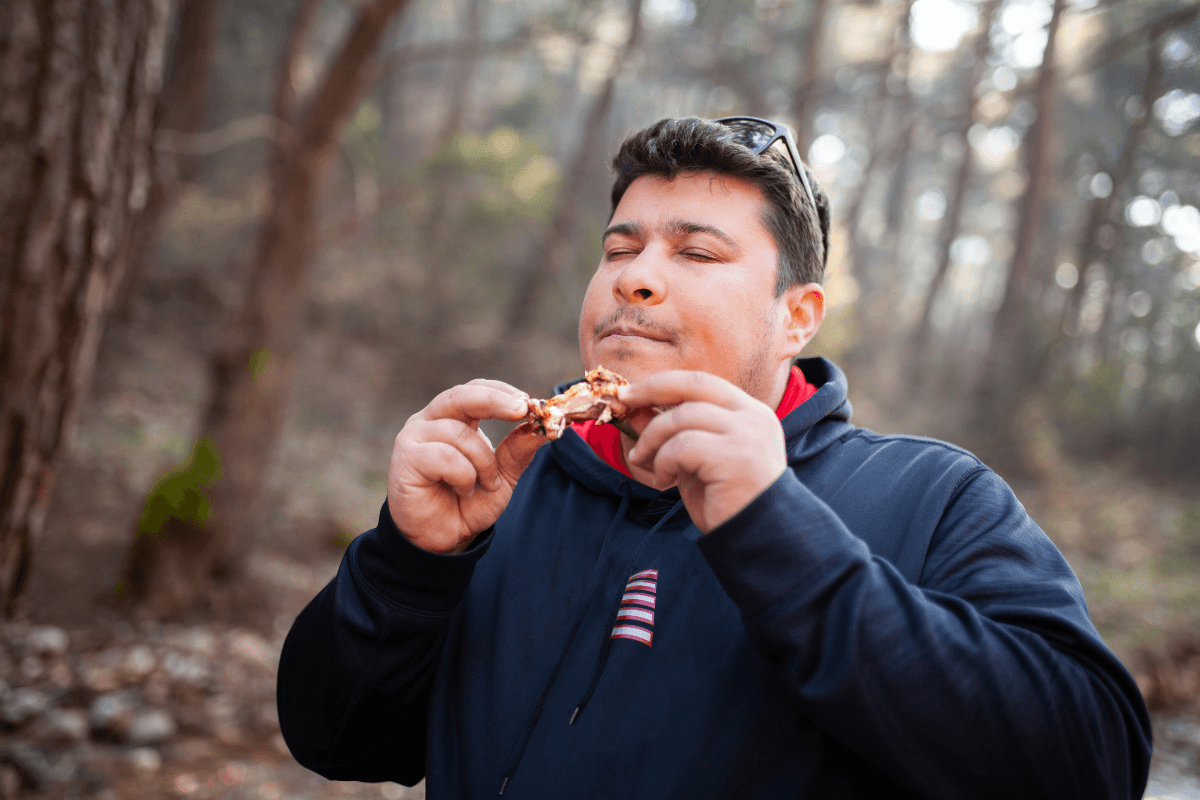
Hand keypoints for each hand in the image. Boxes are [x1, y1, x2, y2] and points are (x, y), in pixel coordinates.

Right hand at [388, 379, 545, 553]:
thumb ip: (519, 449)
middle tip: (522, 410)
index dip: (501, 391)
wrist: (445, 539)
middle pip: (461, 396)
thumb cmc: (468, 502)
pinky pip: (444, 456)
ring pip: (459, 434)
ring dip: (483, 463)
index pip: (476, 389)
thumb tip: (544, 426)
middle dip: (495, 401)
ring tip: (483, 484)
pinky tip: (461, 490)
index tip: (529, 403)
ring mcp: (414, 438)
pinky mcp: (406, 459)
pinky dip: (463, 476)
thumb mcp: (503, 474)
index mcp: (453, 418)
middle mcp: (430, 421)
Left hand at [621, 371, 786, 532]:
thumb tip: (638, 409)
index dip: (663, 383)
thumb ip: (675, 433)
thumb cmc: (727, 502)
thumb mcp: (696, 460)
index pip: (702, 382)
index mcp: (750, 412)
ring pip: (681, 417)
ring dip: (652, 439)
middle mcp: (753, 417)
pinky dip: (663, 462)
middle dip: (652, 389)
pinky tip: (664, 482)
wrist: (758, 538)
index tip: (633, 392)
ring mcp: (747, 434)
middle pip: (693, 385)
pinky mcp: (734, 457)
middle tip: (625, 402)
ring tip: (644, 463)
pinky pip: (681, 447)